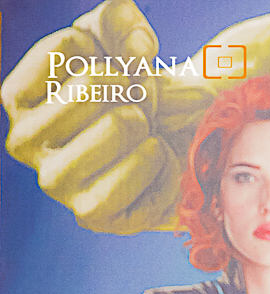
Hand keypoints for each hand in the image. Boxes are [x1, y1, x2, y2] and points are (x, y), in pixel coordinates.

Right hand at [1, 1, 195, 232]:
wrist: (170, 145)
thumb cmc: (134, 93)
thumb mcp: (120, 41)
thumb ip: (119, 21)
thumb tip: (135, 47)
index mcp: (18, 98)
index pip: (66, 49)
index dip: (108, 52)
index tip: (115, 70)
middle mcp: (24, 143)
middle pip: (91, 88)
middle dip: (130, 88)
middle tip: (135, 105)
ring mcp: (56, 184)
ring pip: (116, 127)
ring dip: (144, 122)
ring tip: (143, 133)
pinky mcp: (93, 215)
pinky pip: (139, 171)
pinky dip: (160, 160)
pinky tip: (154, 162)